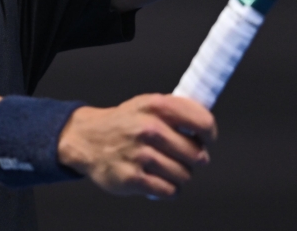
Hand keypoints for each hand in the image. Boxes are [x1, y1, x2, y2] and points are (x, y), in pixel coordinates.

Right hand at [57, 94, 216, 198]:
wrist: (87, 138)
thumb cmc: (124, 122)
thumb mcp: (148, 104)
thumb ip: (177, 111)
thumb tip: (206, 126)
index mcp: (157, 106)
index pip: (203, 122)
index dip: (209, 133)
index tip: (207, 139)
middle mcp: (149, 129)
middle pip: (196, 154)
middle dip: (194, 158)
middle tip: (183, 156)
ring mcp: (140, 154)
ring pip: (184, 174)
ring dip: (180, 175)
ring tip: (167, 168)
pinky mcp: (132, 178)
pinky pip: (168, 190)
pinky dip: (169, 189)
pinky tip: (160, 181)